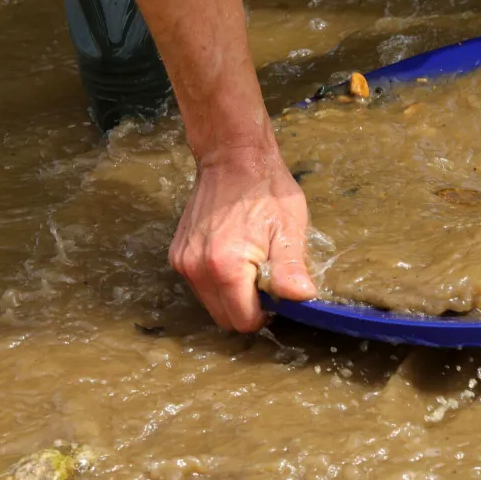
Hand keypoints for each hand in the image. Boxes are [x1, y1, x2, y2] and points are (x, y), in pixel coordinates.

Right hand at [169, 145, 316, 331]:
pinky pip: (201, 286)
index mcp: (225, 267)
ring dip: (233, 294)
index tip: (277, 290)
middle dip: (248, 307)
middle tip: (266, 277)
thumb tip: (303, 298)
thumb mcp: (288, 229)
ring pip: (212, 304)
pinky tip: (234, 255)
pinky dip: (219, 281)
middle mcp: (196, 269)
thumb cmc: (266, 191)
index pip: (244, 321)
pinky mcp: (177, 255)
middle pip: (225, 318)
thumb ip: (291, 270)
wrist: (233, 158)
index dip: (266, 312)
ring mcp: (183, 262)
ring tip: (252, 262)